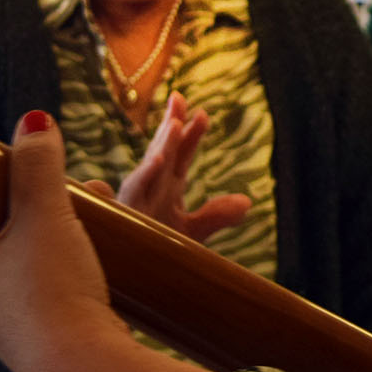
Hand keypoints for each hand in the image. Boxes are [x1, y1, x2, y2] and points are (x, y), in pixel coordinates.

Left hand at [0, 112, 220, 371]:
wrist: (85, 366)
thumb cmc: (52, 290)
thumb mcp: (44, 213)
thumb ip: (38, 164)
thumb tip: (34, 120)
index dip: (10, 181)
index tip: (42, 169)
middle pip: (11, 225)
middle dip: (50, 202)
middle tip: (82, 192)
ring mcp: (8, 315)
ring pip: (37, 251)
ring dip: (69, 228)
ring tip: (99, 214)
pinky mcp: (43, 329)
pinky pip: (56, 279)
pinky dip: (77, 259)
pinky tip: (101, 250)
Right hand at [117, 91, 250, 242]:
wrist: (127, 274)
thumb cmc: (154, 248)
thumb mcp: (191, 233)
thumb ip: (216, 216)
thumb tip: (247, 202)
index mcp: (167, 187)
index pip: (182, 155)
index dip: (191, 135)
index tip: (202, 114)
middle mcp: (151, 188)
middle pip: (164, 151)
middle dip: (172, 124)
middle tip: (179, 97)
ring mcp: (137, 200)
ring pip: (150, 167)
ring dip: (163, 144)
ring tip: (175, 122)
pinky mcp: (125, 214)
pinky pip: (135, 192)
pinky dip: (146, 174)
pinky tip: (159, 159)